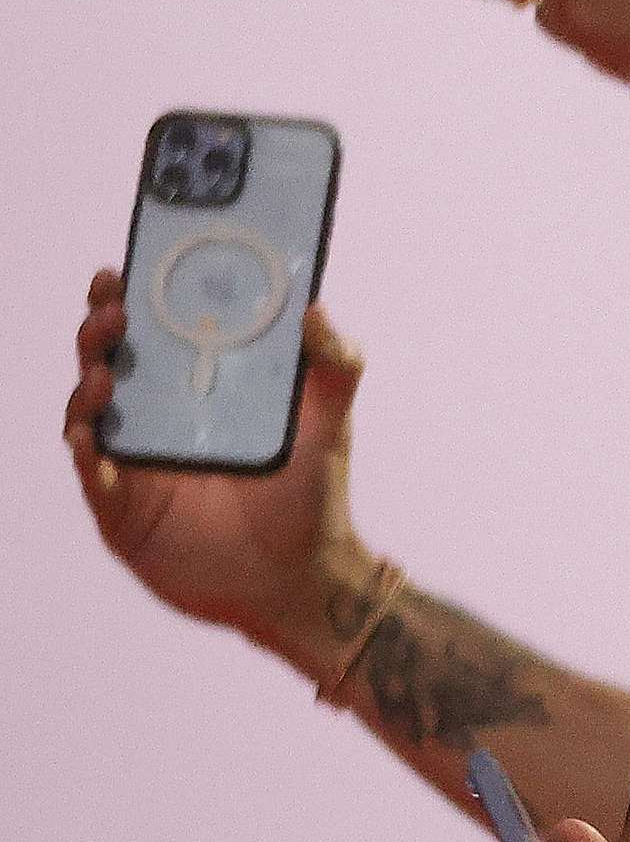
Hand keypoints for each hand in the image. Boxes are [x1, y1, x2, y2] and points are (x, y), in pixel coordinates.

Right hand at [65, 268, 371, 666]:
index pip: (151, 333)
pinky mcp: (121, 508)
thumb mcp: (329, 420)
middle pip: (107, 361)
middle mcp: (156, 418)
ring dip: (87, 384)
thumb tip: (316, 306)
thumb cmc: (311, 492)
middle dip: (99, 329)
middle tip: (112, 307)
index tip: (124, 268)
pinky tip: (86, 434)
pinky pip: (89, 474)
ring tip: (107, 373)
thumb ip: (333, 364)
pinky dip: (83, 451)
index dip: (129, 298)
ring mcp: (133, 462)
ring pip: (86, 412)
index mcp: (196, 388)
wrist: (300, 574)